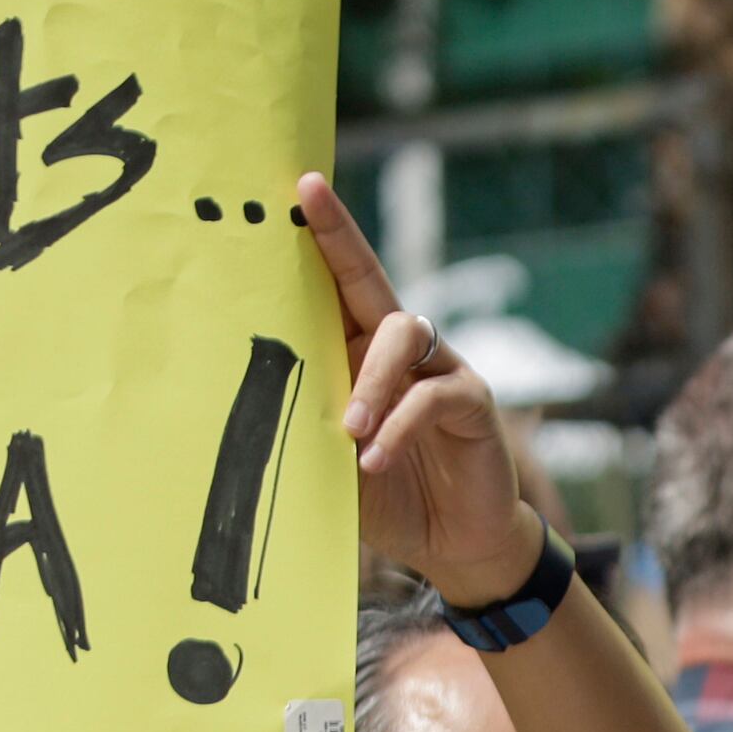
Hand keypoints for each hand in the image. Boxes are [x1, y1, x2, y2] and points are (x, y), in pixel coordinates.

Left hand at [296, 172, 530, 605]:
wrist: (454, 543)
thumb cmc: (388, 496)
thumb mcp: (334, 461)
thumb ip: (312, 427)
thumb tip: (259, 403)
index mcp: (362, 356)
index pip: (338, 287)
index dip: (322, 237)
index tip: (297, 189)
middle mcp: (403, 350)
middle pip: (370, 281)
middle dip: (339, 238)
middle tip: (306, 201)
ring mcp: (442, 369)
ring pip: (401, 335)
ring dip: (369, 380)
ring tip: (347, 430)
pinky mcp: (473, 402)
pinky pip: (432, 397)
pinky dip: (398, 427)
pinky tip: (375, 461)